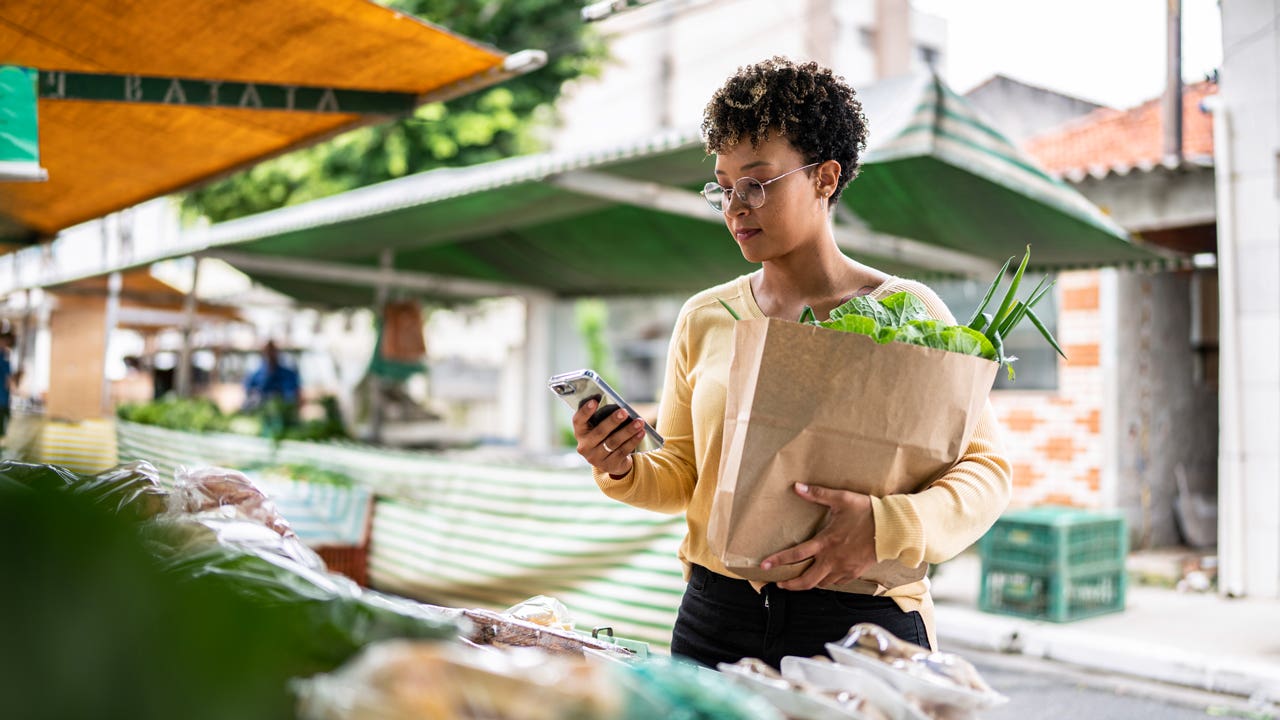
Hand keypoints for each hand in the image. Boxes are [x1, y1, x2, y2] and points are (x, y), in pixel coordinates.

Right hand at [572, 399, 646, 476]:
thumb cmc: (606, 436)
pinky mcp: (609, 465)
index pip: (578, 420)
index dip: (585, 411)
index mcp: (580, 433)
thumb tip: (618, 406)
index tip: (594, 401)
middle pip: (599, 432)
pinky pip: (622, 451)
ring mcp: (595, 458)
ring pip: (613, 442)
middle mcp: (584, 447)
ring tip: (639, 422)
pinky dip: (633, 441)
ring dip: (628, 431)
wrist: (610, 460)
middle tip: (624, 412)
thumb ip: (602, 417)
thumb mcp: (600, 427)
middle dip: (613, 421)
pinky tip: (641, 433)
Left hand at [761, 483, 876, 589]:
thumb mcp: (841, 499)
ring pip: (822, 584)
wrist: (893, 528)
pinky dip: (827, 582)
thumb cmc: (867, 512)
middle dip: (790, 585)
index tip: (765, 566)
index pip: (797, 555)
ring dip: (809, 583)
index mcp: (826, 542)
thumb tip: (797, 486)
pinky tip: (824, 576)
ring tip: (800, 579)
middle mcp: (833, 559)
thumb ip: (818, 494)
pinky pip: (837, 583)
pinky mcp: (855, 573)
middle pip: (807, 581)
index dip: (779, 561)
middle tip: (780, 584)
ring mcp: (844, 568)